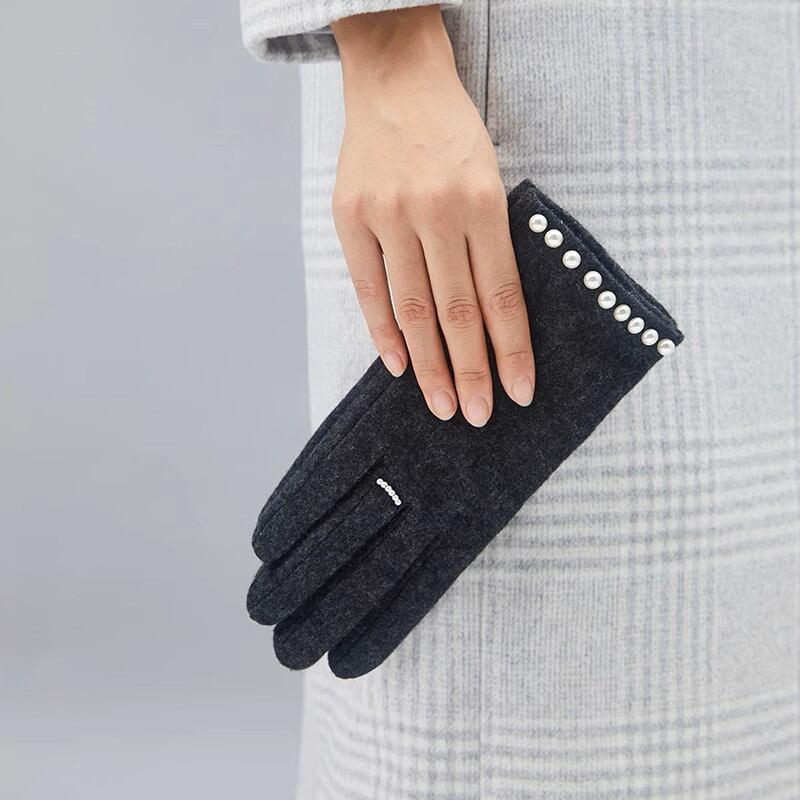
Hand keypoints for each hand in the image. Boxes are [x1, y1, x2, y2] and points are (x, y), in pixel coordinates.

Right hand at [330, 7, 534, 426]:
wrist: (395, 79)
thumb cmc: (451, 133)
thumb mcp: (491, 177)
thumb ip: (489, 244)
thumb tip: (489, 321)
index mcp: (484, 201)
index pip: (502, 295)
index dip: (512, 350)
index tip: (519, 393)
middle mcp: (435, 210)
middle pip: (458, 311)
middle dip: (471, 370)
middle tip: (478, 414)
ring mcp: (388, 215)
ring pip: (414, 308)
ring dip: (429, 364)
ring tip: (443, 403)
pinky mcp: (350, 217)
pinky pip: (369, 287)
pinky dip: (383, 331)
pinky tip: (397, 365)